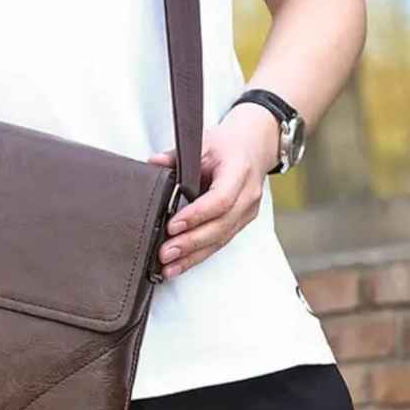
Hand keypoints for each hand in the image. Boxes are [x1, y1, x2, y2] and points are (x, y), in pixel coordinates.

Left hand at [148, 102, 278, 278]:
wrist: (255, 146)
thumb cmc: (228, 145)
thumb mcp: (204, 142)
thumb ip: (177, 156)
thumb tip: (154, 164)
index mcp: (239, 171)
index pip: (220, 199)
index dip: (197, 215)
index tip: (173, 225)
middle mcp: (248, 195)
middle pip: (220, 226)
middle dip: (191, 243)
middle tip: (165, 253)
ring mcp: (247, 212)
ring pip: (221, 239)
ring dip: (193, 256)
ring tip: (169, 267)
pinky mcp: (241, 222)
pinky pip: (220, 242)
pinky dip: (199, 255)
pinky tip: (180, 265)